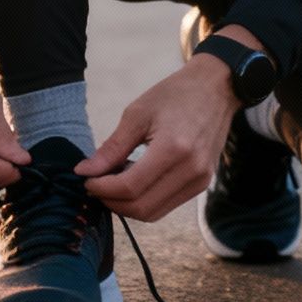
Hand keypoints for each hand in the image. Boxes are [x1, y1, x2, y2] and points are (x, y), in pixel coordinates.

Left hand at [74, 26, 263, 220]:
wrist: (217, 88)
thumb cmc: (176, 94)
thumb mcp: (138, 113)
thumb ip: (112, 147)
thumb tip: (84, 171)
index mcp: (173, 149)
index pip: (129, 187)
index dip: (102, 188)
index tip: (86, 178)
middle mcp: (191, 170)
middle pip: (141, 207)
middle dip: (111, 201)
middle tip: (95, 183)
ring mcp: (200, 181)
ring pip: (153, 213)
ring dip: (126, 205)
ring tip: (113, 182)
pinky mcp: (202, 184)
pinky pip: (166, 205)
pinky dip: (144, 200)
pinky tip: (134, 180)